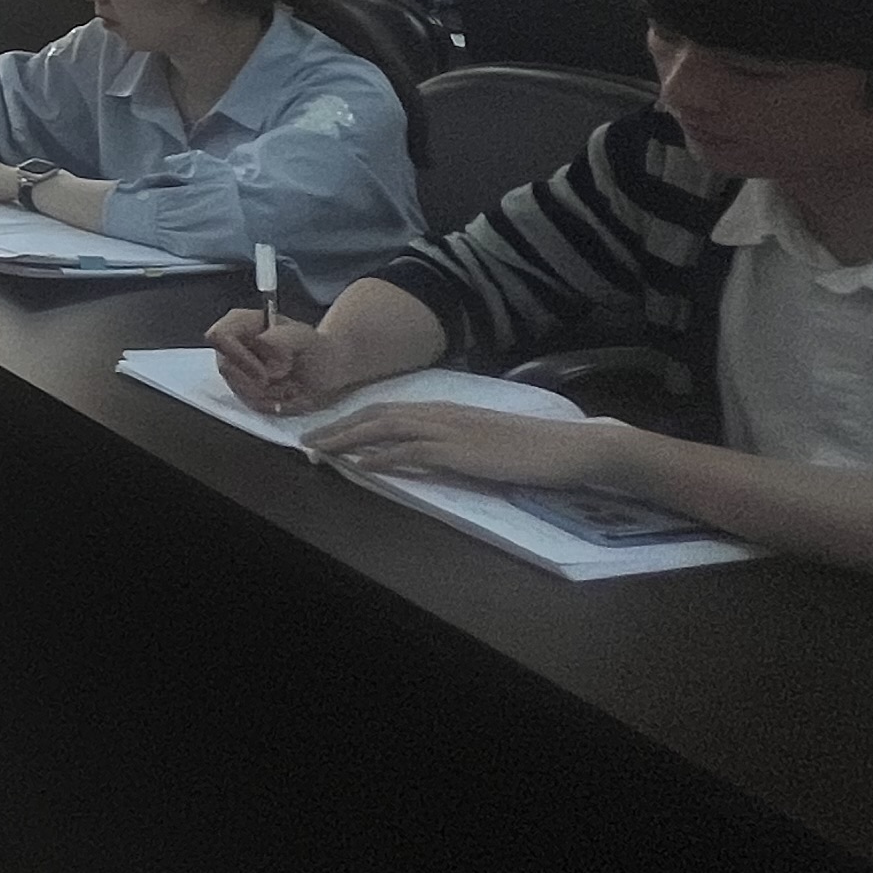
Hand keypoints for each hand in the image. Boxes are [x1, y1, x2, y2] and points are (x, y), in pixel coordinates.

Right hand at [205, 307, 358, 416]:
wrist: (326, 369)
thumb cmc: (316, 348)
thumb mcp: (304, 338)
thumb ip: (281, 338)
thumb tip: (263, 349)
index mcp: (241, 322)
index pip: (219, 336)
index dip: (237, 357)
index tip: (264, 375)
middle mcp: (232, 345)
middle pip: (227, 368)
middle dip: (258, 384)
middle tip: (286, 385)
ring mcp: (235, 368)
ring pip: (237, 389)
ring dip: (268, 395)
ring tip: (291, 388)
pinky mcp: (242, 389)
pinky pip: (248, 403)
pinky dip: (271, 404)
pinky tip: (286, 396)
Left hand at [301, 399, 622, 492]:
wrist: (568, 447)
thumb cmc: (529, 447)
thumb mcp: (481, 439)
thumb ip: (450, 441)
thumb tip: (420, 451)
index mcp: (444, 409)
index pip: (387, 408)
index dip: (352, 418)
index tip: (323, 428)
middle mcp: (440, 413)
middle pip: (376, 414)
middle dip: (337, 426)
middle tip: (304, 439)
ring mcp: (450, 430)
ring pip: (385, 428)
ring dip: (347, 438)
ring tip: (317, 450)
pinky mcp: (461, 452)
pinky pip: (412, 451)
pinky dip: (382, 455)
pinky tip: (360, 463)